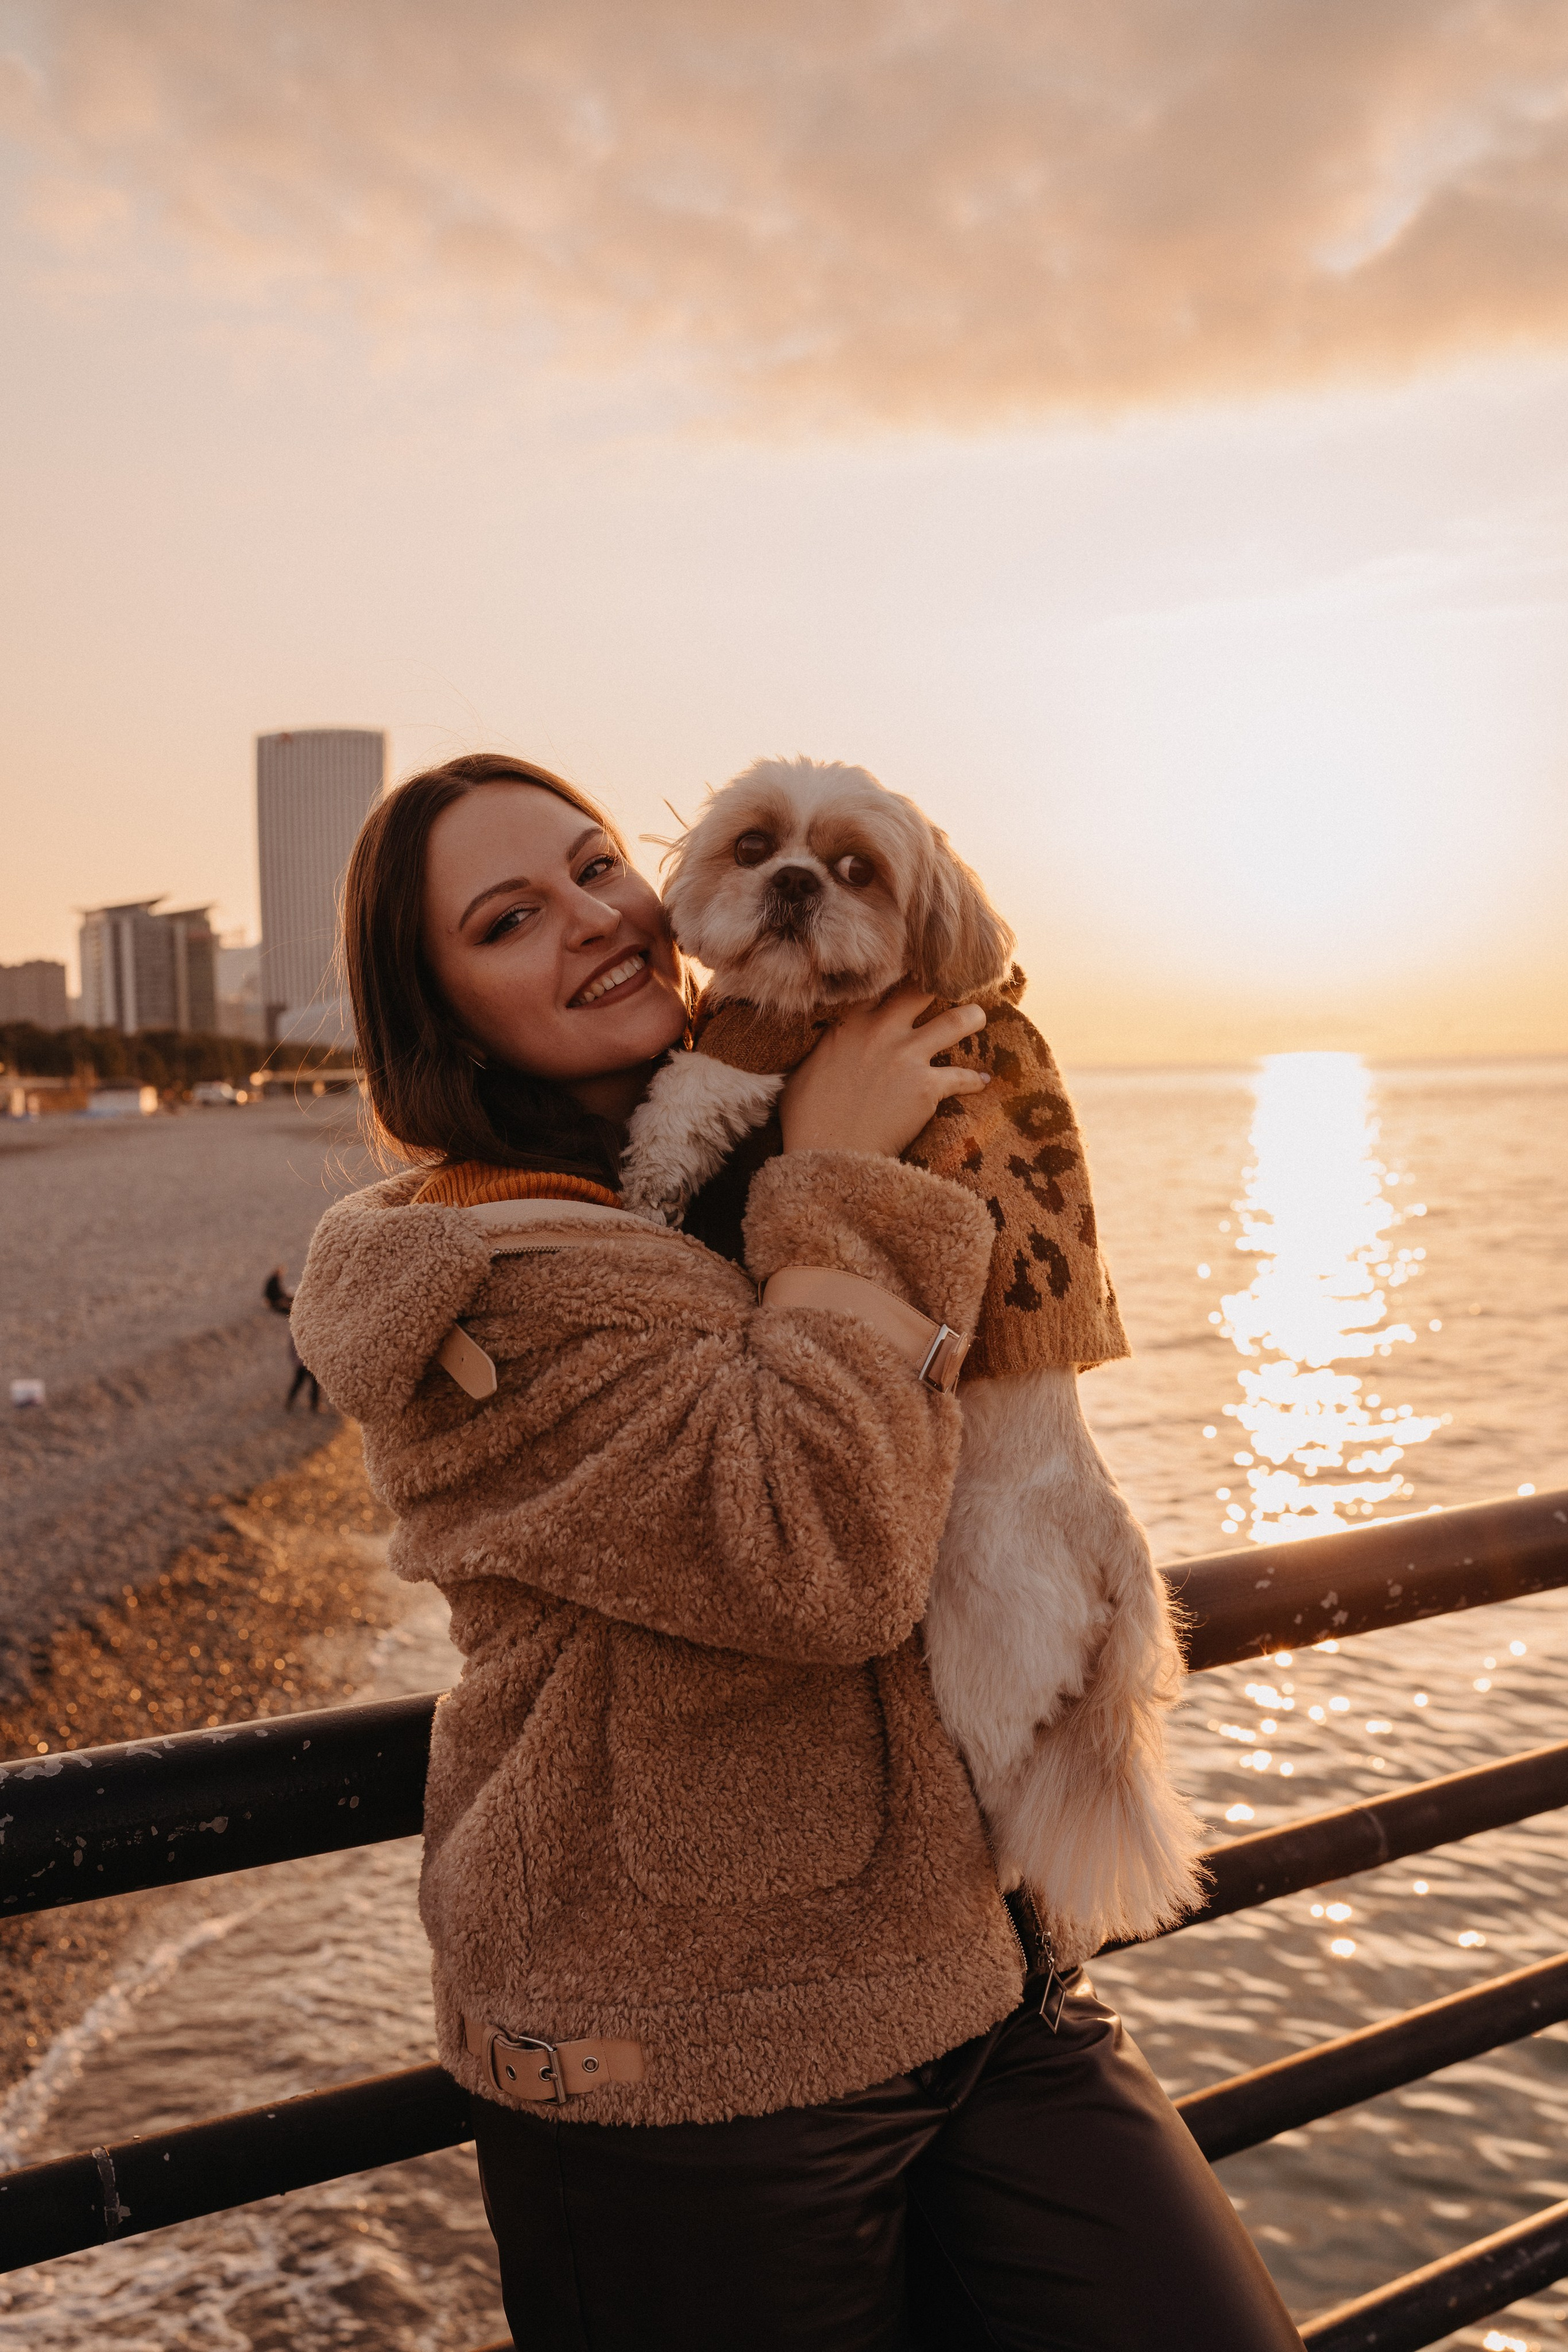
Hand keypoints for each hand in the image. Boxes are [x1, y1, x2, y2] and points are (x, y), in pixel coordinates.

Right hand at [779, 986, 990, 1158]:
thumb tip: (826, 1045)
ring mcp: (908, 1057)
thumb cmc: (807, 1118)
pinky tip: (984, 1081)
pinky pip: (964, 1077)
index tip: (911, 972)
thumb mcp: (805, 1070)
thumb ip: (825, 1048)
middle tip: (952, 984)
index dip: (899, 976)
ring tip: (979, 1017)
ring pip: (955, 1022)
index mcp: (850, 1024)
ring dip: (972, 1017)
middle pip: (921, 991)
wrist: (828, 1153)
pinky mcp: (927, 1087)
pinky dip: (976, 1080)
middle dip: (939, 984)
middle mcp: (882, 1031)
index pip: (881, 984)